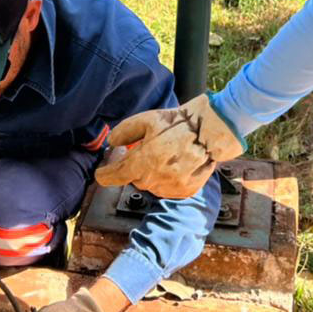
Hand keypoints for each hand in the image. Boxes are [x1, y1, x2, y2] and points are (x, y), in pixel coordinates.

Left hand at [94, 93, 243, 199]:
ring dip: (151, 173)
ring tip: (164, 154)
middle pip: (133, 178)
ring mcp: (170, 188)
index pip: (113, 177)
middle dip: (134, 167)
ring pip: (150, 184)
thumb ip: (123, 132)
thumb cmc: (178, 124)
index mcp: (141, 162)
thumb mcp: (146, 120)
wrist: (210, 132)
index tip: (102, 172)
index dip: (104, 174)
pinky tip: (175, 164)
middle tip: (143, 150)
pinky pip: (167, 189)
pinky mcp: (184, 191)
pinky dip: (166, 179)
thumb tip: (112, 143)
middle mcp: (154, 179)